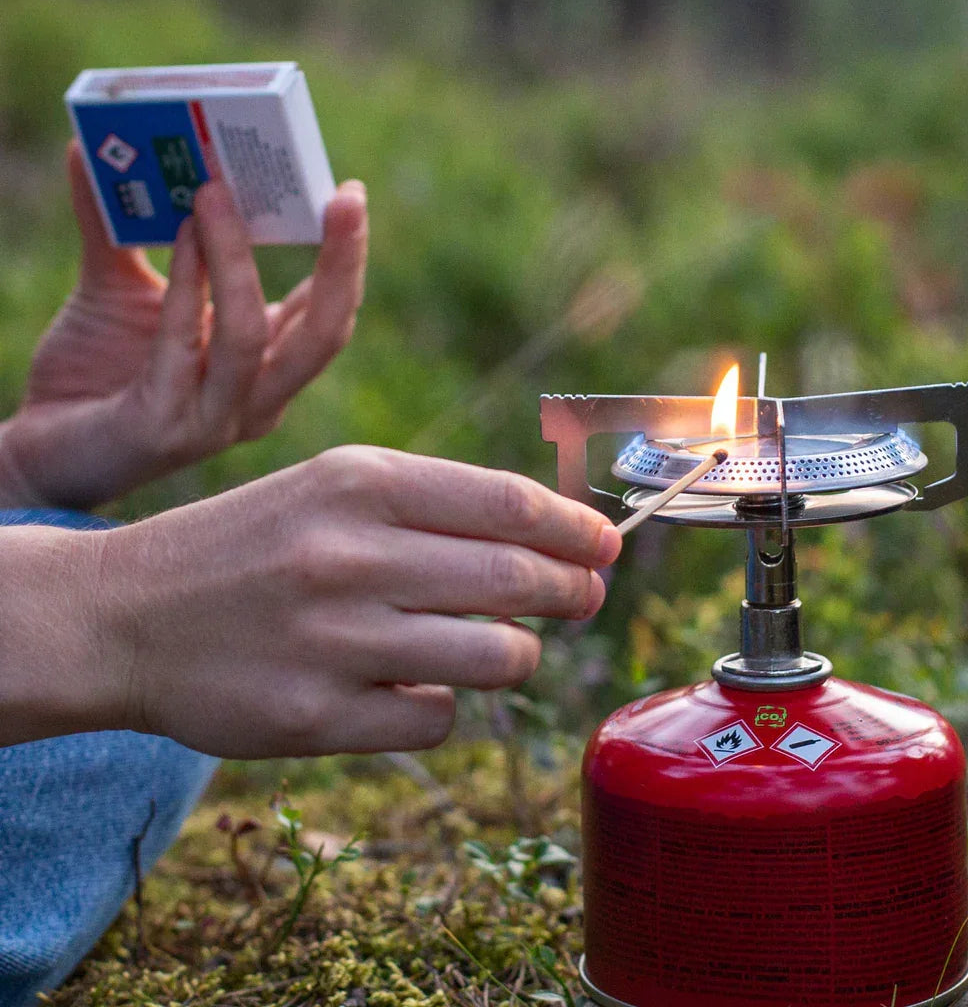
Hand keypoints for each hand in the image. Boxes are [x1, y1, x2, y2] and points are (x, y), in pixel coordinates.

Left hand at [0, 142, 366, 508]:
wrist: (44, 448)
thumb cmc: (94, 372)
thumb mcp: (116, 288)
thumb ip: (116, 227)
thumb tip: (91, 146)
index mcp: (265, 368)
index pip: (325, 314)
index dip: (345, 257)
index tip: (346, 194)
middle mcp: (257, 400)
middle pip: (324, 335)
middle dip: (343, 263)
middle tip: (345, 198)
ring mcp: (216, 420)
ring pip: (251, 337)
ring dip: (237, 260)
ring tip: (214, 192)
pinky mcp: (165, 429)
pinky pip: (185, 347)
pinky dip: (187, 285)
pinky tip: (182, 234)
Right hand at [11, 448, 616, 757]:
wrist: (127, 614)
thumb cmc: (251, 543)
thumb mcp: (332, 488)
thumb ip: (436, 504)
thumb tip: (551, 535)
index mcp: (360, 482)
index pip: (509, 504)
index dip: (576, 529)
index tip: (606, 545)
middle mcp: (350, 555)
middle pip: (517, 580)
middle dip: (573, 590)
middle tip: (586, 596)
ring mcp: (334, 641)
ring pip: (496, 656)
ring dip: (518, 653)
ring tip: (506, 645)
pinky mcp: (317, 718)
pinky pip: (436, 718)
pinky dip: (445, 702)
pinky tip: (413, 685)